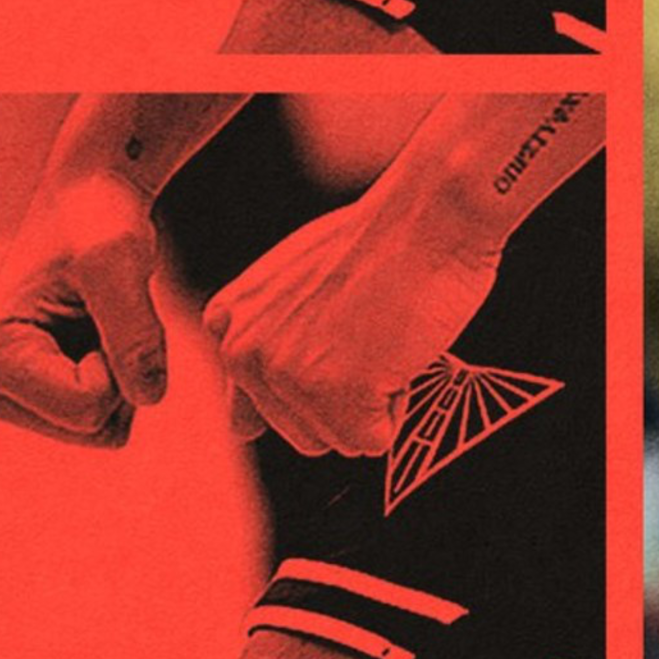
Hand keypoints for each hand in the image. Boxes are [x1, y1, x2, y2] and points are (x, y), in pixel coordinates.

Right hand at [0, 170, 169, 447]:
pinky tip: (96, 334)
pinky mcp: (35, 399)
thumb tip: (149, 396)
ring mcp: (11, 399)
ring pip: (102, 430)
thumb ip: (135, 333)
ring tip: (99, 321)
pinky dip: (118, 378)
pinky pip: (105, 420)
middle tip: (105, 314)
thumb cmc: (94, 218)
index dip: (119, 362)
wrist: (85, 200)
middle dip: (121, 374)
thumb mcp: (119, 262)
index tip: (101, 309)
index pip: (88, 409)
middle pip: (94, 428)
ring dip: (121, 376)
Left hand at [203, 192, 503, 454]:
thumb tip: (239, 430)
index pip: (254, 412)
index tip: (337, 338)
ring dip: (373, 399)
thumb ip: (263, 347)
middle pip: (301, 432)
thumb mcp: (294, 285)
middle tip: (369, 328)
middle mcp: (245, 353)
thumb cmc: (380, 241)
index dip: (314, 382)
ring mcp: (288, 375)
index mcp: (229, 325)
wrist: (429, 216)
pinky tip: (400, 348)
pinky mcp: (336, 394)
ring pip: (338, 439)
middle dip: (345, 397)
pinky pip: (373, 442)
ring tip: (383, 333)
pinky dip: (400, 404)